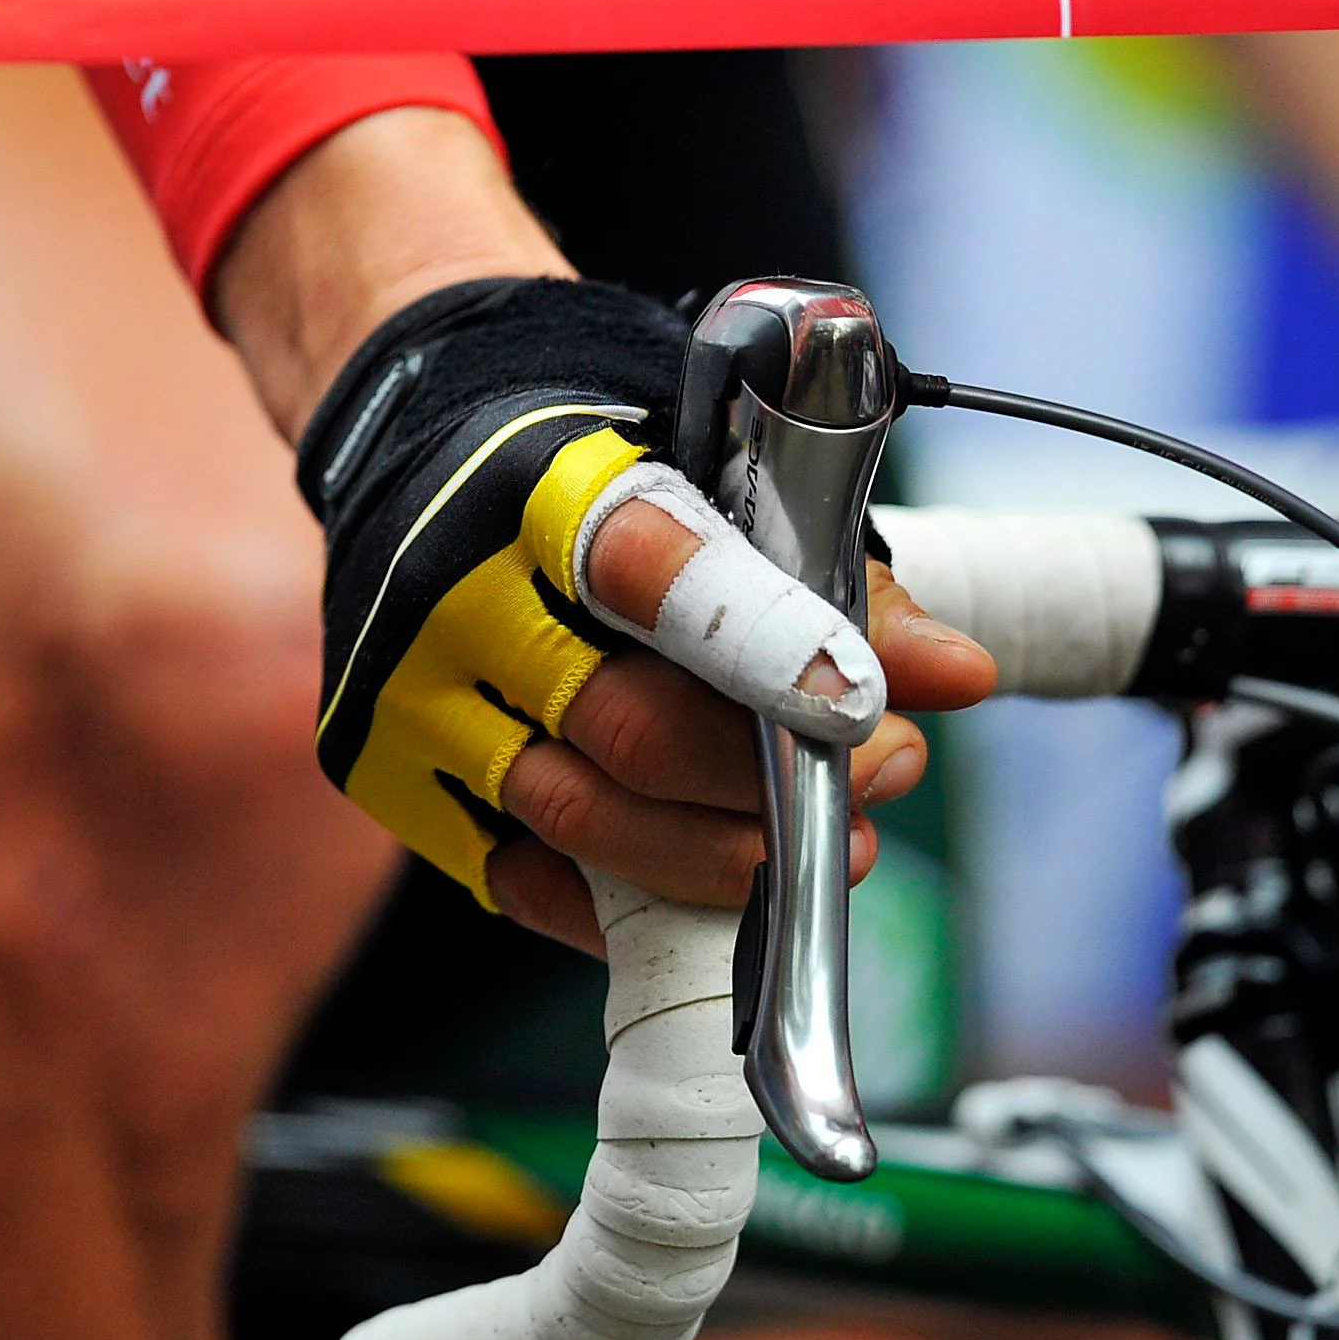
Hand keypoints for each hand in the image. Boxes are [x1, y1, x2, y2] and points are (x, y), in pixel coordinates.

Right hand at [292, 270, 990, 953]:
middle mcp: (454, 587)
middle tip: (880, 780)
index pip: (654, 570)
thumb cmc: (598, 460)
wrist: (415, 436)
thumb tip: (957, 679)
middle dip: (771, 781)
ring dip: (716, 857)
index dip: (764, 644)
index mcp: (545, 483)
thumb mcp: (720, 472)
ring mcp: (406, 689)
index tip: (862, 704)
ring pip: (576, 818)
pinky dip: (621, 902)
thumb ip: (838, 577)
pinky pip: (517, 879)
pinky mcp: (380, 768)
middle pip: (627, 728)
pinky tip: (702, 892)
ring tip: (814, 852)